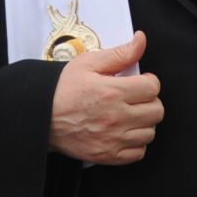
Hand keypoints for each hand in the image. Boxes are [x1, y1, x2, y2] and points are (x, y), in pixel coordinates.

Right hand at [48, 32, 162, 165]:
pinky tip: (124, 132)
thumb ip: (120, 53)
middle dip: (149, 101)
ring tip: (129, 114)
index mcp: (113, 92)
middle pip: (156, 111)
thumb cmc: (63, 88)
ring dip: (144, 122)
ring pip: (150, 132)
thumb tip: (141, 40)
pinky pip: (138, 153)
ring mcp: (113, 140)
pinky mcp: (108, 156)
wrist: (40, 116)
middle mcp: (116, 118)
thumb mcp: (89, 63)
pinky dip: (135, 143)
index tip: (139, 82)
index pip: (153, 87)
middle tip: (135, 97)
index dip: (148, 81)